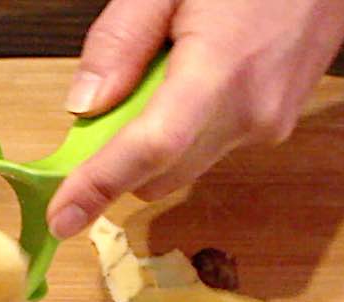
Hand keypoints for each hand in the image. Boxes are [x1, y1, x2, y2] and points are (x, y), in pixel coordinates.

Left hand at [48, 0, 343, 237]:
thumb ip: (121, 41)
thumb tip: (85, 106)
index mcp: (220, 73)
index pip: (149, 150)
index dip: (100, 187)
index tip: (64, 219)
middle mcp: (252, 115)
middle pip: (162, 175)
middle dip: (120, 163)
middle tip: (97, 117)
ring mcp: (271, 124)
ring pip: (187, 165)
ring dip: (155, 143)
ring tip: (160, 73)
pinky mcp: (280, 122)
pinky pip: (214, 145)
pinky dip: (186, 129)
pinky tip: (193, 74)